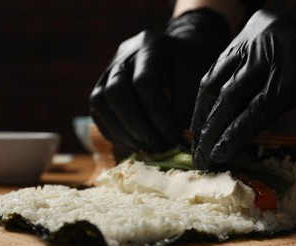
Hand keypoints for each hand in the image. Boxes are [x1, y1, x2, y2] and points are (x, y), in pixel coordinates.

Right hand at [90, 8, 228, 152]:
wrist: (176, 50)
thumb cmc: (190, 64)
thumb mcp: (198, 74)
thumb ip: (187, 102)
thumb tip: (172, 133)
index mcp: (150, 46)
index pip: (144, 82)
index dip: (157, 114)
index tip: (172, 137)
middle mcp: (123, 55)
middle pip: (116, 91)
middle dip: (137, 126)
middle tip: (158, 147)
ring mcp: (108, 70)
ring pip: (100, 102)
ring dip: (123, 132)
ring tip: (147, 149)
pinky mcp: (102, 86)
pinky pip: (97, 111)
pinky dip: (113, 132)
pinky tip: (134, 144)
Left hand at [191, 7, 295, 169]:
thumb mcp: (286, 59)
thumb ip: (258, 76)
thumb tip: (232, 113)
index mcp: (254, 29)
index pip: (216, 70)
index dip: (203, 103)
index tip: (197, 126)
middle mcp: (257, 38)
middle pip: (216, 85)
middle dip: (202, 120)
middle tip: (196, 145)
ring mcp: (273, 57)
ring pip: (229, 100)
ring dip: (213, 133)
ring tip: (204, 156)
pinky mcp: (288, 81)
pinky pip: (252, 114)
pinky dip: (233, 136)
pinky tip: (221, 153)